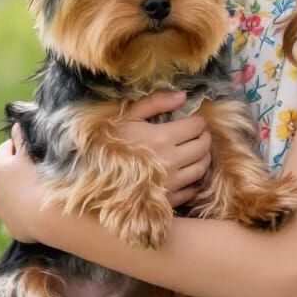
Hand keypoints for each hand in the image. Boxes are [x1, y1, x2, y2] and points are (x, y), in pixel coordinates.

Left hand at [0, 124, 43, 242]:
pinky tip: (36, 207)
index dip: (22, 148)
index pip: (7, 148)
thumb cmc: (40, 180)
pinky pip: (15, 211)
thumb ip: (21, 138)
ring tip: (38, 190)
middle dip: (18, 169)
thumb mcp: (31, 154)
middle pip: (6, 171)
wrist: (47, 217)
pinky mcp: (9, 224)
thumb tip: (16, 125)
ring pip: (9, 192)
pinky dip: (22, 208)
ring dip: (19, 189)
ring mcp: (0, 207)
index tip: (36, 153)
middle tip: (38, 171)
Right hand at [115, 90, 211, 208]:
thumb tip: (183, 96)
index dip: (199, 121)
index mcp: (162, 138)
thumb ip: (155, 103)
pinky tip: (186, 172)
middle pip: (203, 147)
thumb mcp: (127, 116)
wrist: (93, 179)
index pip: (196, 126)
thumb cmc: (108, 144)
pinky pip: (192, 189)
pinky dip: (194, 180)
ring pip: (201, 168)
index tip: (195, 120)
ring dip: (203, 157)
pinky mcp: (168, 200)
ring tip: (196, 151)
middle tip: (199, 133)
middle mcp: (171, 161)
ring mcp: (171, 183)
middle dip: (204, 137)